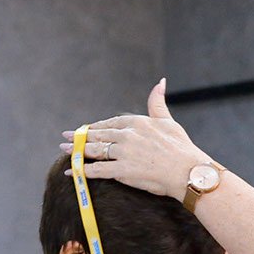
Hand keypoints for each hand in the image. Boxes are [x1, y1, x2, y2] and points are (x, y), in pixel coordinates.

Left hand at [60, 79, 210, 201]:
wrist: (189, 172)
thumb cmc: (182, 148)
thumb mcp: (168, 121)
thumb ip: (158, 103)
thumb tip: (160, 81)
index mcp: (137, 121)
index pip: (110, 123)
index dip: (95, 127)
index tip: (84, 129)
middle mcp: (127, 135)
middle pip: (98, 135)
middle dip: (79, 137)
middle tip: (64, 138)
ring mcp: (124, 152)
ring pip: (94, 150)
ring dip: (76, 151)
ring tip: (64, 151)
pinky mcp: (123, 170)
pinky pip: (97, 170)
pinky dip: (81, 171)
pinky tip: (71, 172)